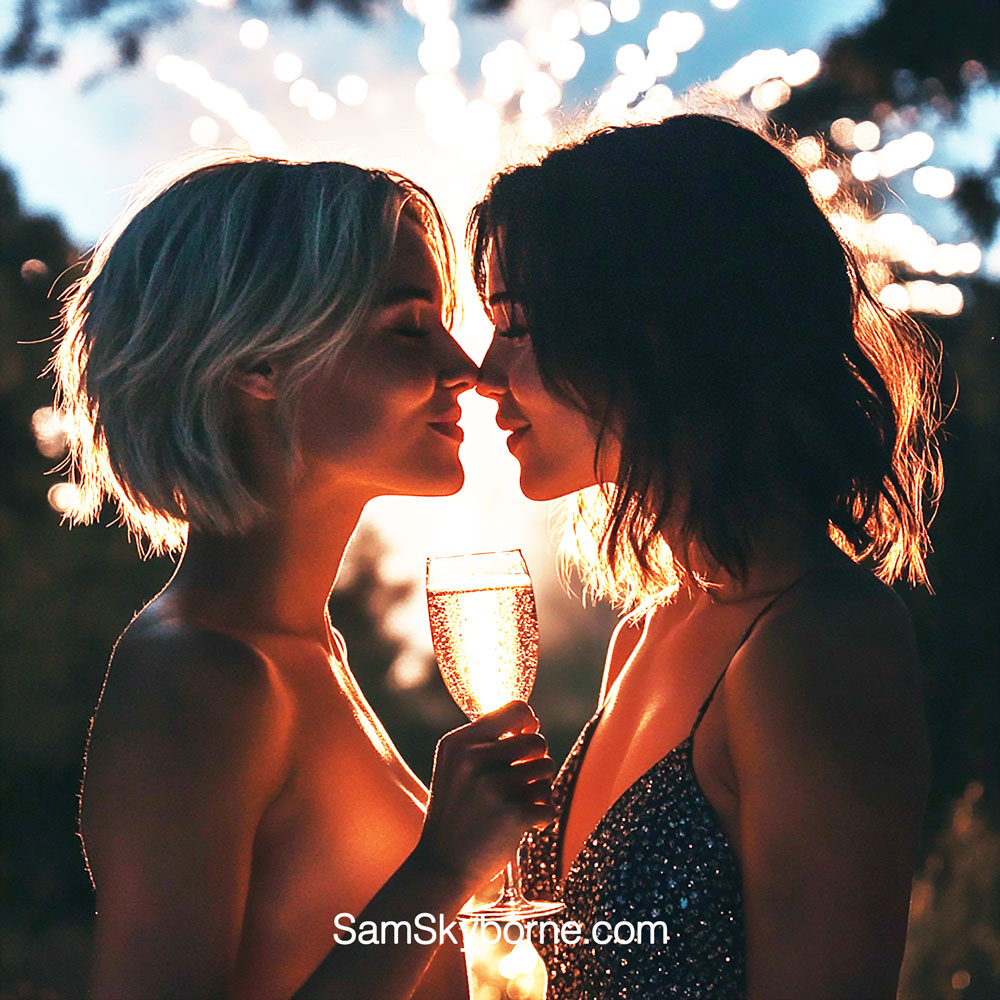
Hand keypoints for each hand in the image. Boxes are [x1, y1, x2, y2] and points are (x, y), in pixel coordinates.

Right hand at [417, 700, 554, 887]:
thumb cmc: (456, 811)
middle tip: (521, 782)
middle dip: (536, 761)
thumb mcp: (454, 766)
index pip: (516, 710)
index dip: (529, 724)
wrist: (441, 866)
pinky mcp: (514, 815)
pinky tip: (523, 825)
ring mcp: (494, 787)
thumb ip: (484, 740)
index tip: (524, 739)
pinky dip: (542, 817)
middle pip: (537, 741)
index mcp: (459, 742)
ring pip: (547, 770)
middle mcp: (475, 759)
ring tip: (519, 803)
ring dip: (540, 788)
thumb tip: (531, 721)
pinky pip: (549, 804)